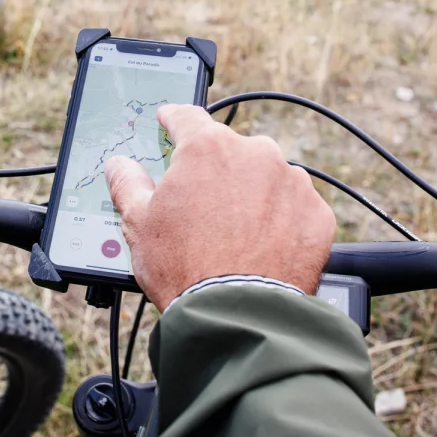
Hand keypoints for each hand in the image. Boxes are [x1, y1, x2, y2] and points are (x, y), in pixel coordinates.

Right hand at [105, 104, 334, 311]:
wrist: (237, 319)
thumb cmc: (184, 269)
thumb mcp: (138, 223)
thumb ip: (128, 184)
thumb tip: (120, 165)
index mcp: (208, 148)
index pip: (187, 116)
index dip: (174, 119)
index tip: (170, 121)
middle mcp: (255, 154)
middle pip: (231, 150)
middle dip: (217, 170)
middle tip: (203, 205)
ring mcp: (292, 183)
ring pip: (267, 177)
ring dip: (253, 193)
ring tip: (236, 232)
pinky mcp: (317, 214)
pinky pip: (296, 207)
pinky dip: (283, 219)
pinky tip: (264, 245)